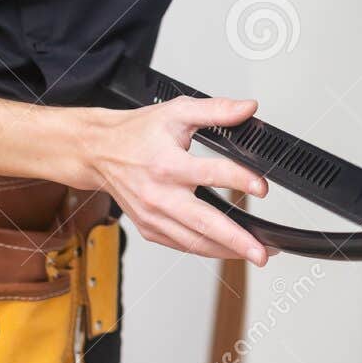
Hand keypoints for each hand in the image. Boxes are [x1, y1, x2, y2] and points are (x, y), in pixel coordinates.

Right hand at [82, 95, 270, 265]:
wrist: (99, 151)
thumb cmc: (137, 133)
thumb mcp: (177, 111)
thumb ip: (216, 110)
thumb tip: (247, 108)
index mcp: (167, 164)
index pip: (211, 174)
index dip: (240, 180)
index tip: (262, 188)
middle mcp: (159, 195)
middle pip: (203, 223)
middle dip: (236, 240)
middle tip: (261, 252)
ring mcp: (153, 216)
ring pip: (194, 242)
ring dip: (226, 251)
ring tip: (255, 253)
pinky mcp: (149, 228)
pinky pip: (181, 245)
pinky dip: (205, 249)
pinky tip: (226, 249)